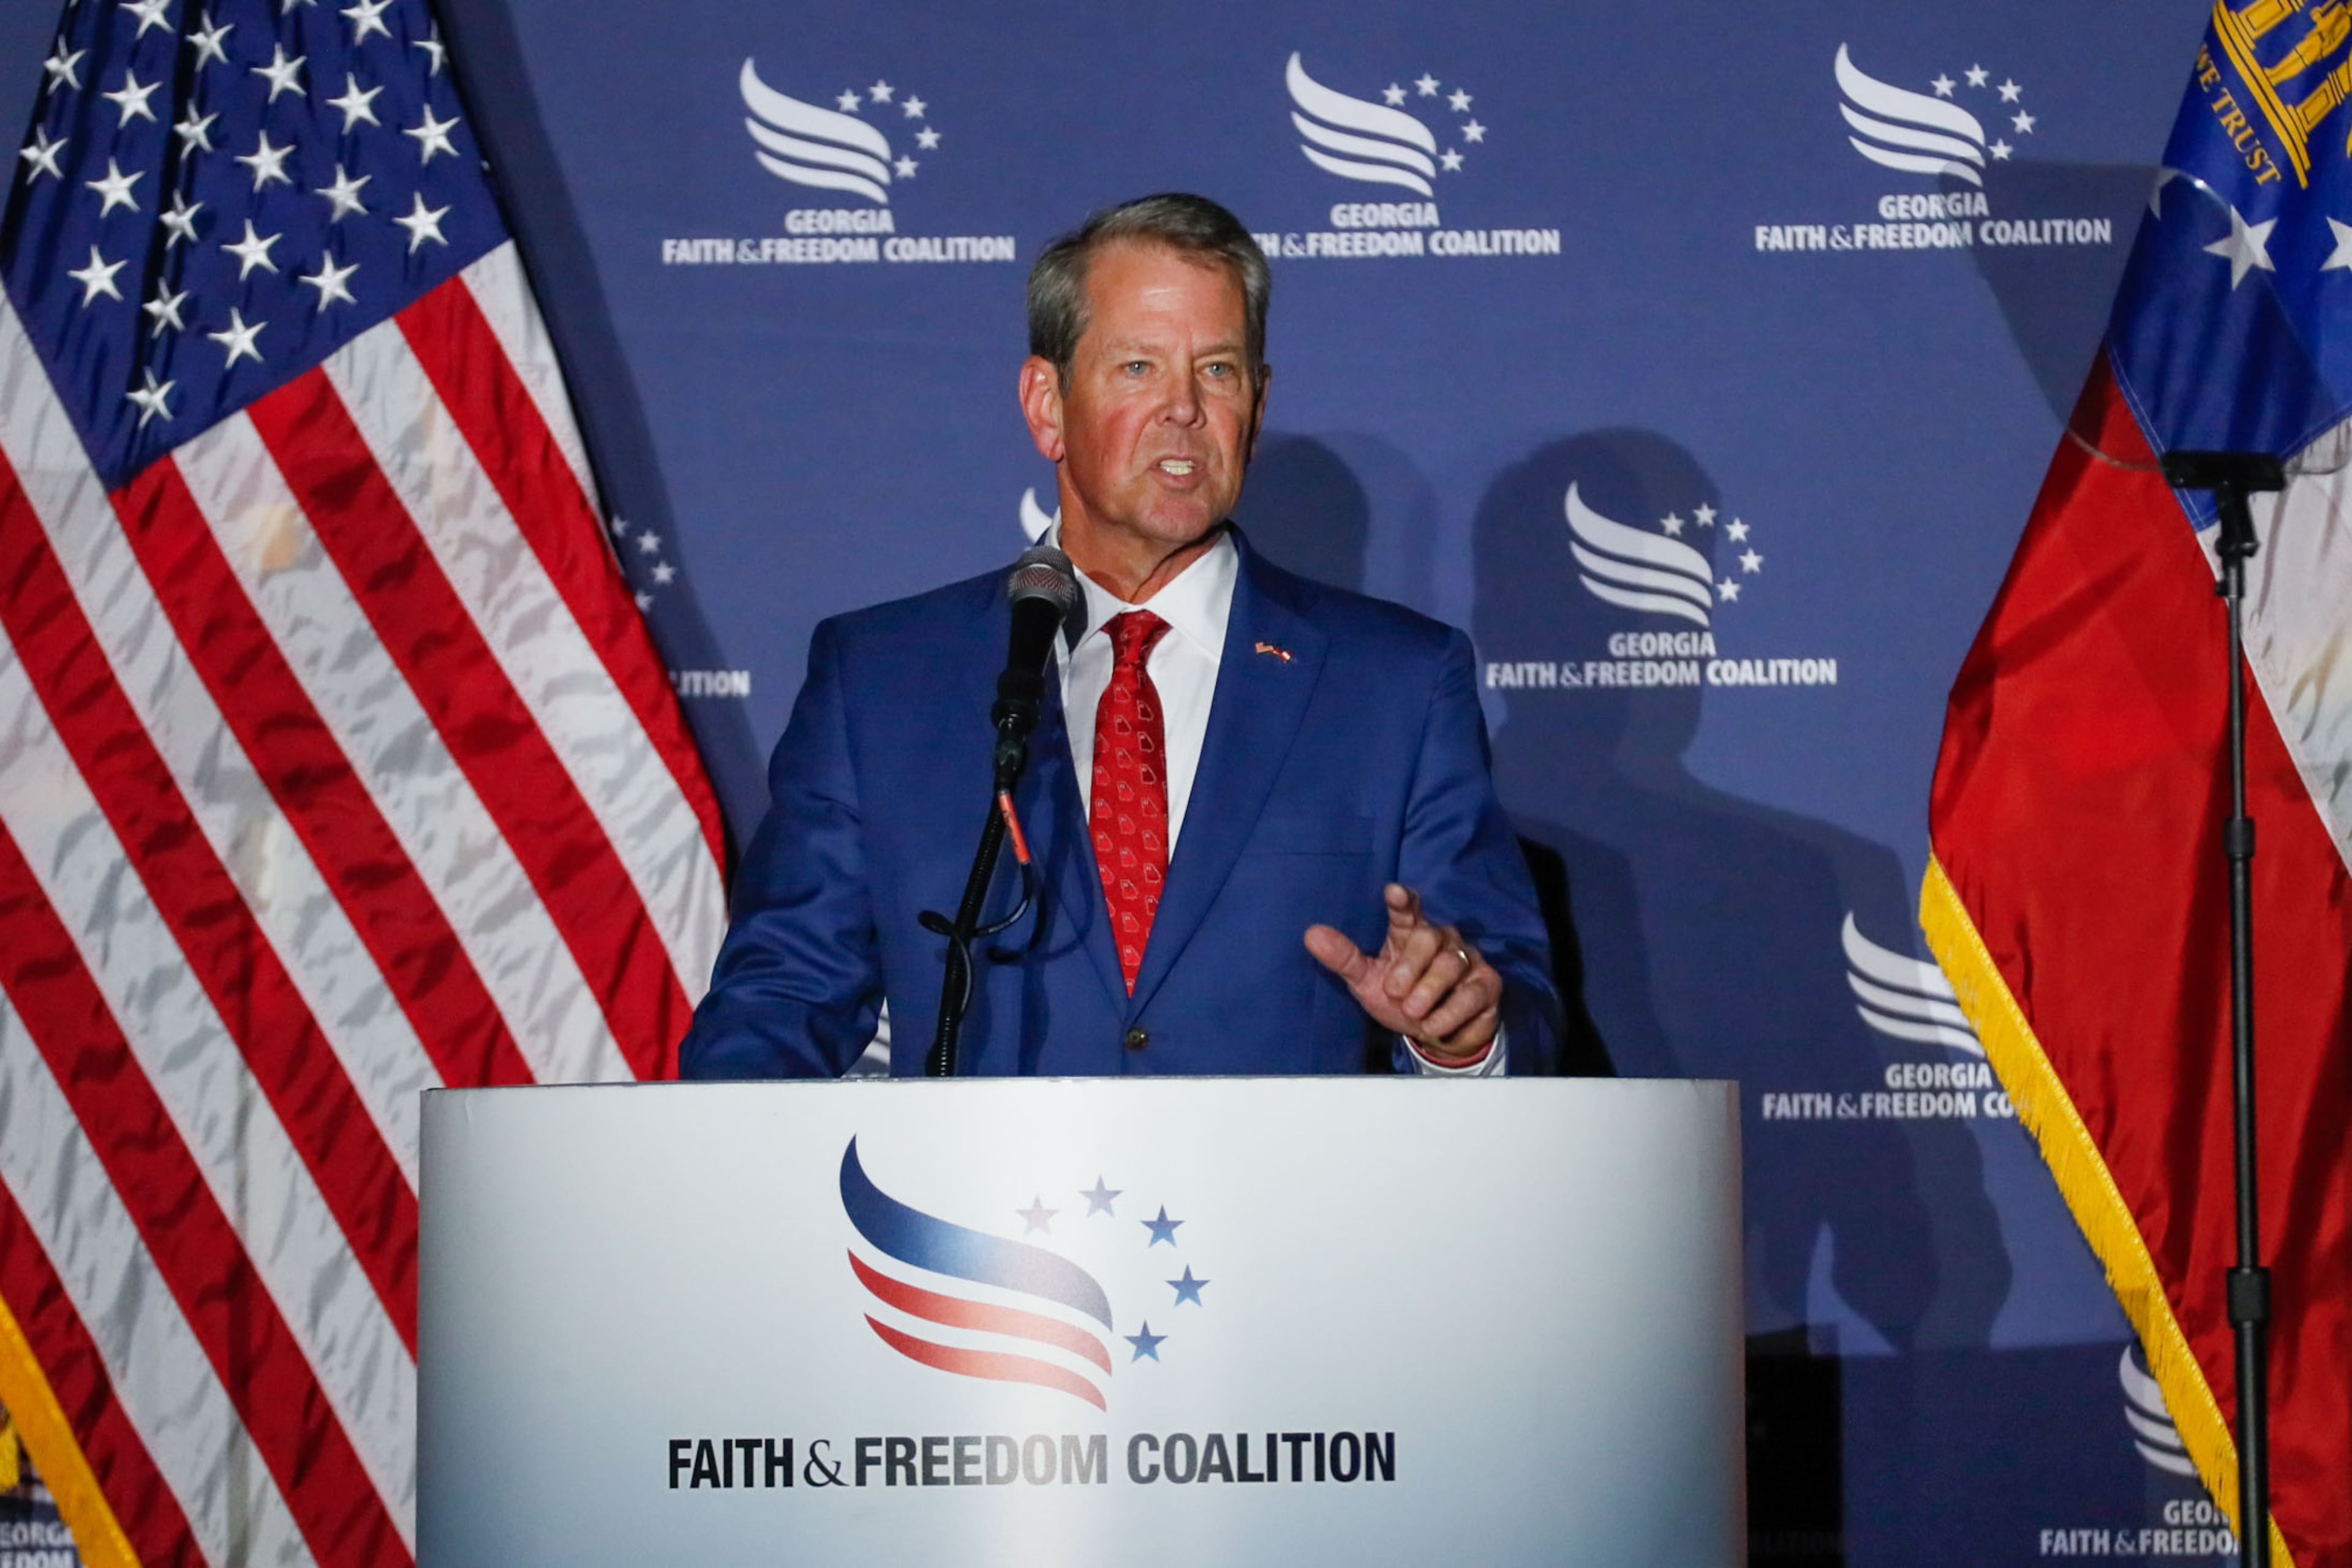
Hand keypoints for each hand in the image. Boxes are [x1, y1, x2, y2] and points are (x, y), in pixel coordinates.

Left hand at [1304, 884, 1500, 1065]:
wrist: (1437, 1035)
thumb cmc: (1401, 998)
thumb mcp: (1367, 981)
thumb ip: (1344, 958)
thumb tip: (1312, 934)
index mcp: (1409, 933)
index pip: (1407, 910)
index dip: (1402, 901)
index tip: (1394, 892)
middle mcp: (1440, 939)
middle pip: (1428, 937)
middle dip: (1410, 967)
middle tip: (1395, 992)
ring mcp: (1466, 959)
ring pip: (1450, 965)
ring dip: (1428, 993)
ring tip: (1413, 1012)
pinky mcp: (1486, 984)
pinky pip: (1470, 993)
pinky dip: (1449, 1013)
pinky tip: (1432, 1025)